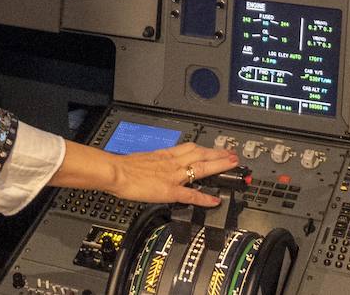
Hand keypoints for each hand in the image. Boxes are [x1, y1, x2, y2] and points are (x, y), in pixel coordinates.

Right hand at [107, 142, 239, 207]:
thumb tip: (158, 165)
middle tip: (234, 155)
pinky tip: (215, 200)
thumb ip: (156, 161)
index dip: (207, 149)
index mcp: (166, 154)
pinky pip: (191, 194)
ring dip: (218, 166)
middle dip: (219, 155)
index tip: (217, 149)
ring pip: (201, 168)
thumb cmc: (124, 166)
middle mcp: (173, 162)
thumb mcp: (144, 158)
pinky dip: (205, 198)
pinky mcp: (169, 190)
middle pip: (201, 155)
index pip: (192, 148)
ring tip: (232, 166)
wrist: (116, 171)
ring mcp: (173, 176)